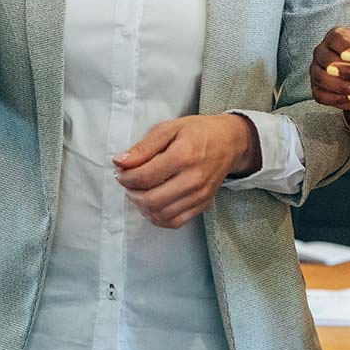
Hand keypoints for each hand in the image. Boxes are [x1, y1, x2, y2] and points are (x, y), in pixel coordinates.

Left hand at [112, 114, 258, 228]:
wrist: (229, 142)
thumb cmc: (198, 131)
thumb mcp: (169, 128)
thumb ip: (144, 147)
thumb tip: (119, 161)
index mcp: (183, 156)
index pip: (145, 177)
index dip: (126, 177)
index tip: (119, 171)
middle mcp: (192, 180)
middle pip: (151, 200)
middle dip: (131, 193)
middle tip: (127, 182)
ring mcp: (199, 195)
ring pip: (161, 214)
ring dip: (142, 206)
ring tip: (138, 191)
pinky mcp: (203, 204)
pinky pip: (175, 222)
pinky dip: (158, 217)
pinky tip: (152, 204)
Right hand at [311, 26, 349, 127]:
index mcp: (334, 36)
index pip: (335, 39)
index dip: (348, 50)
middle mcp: (321, 50)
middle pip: (326, 59)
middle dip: (345, 72)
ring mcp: (315, 69)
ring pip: (320, 77)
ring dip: (340, 86)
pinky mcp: (315, 87)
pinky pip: (319, 94)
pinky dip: (335, 98)